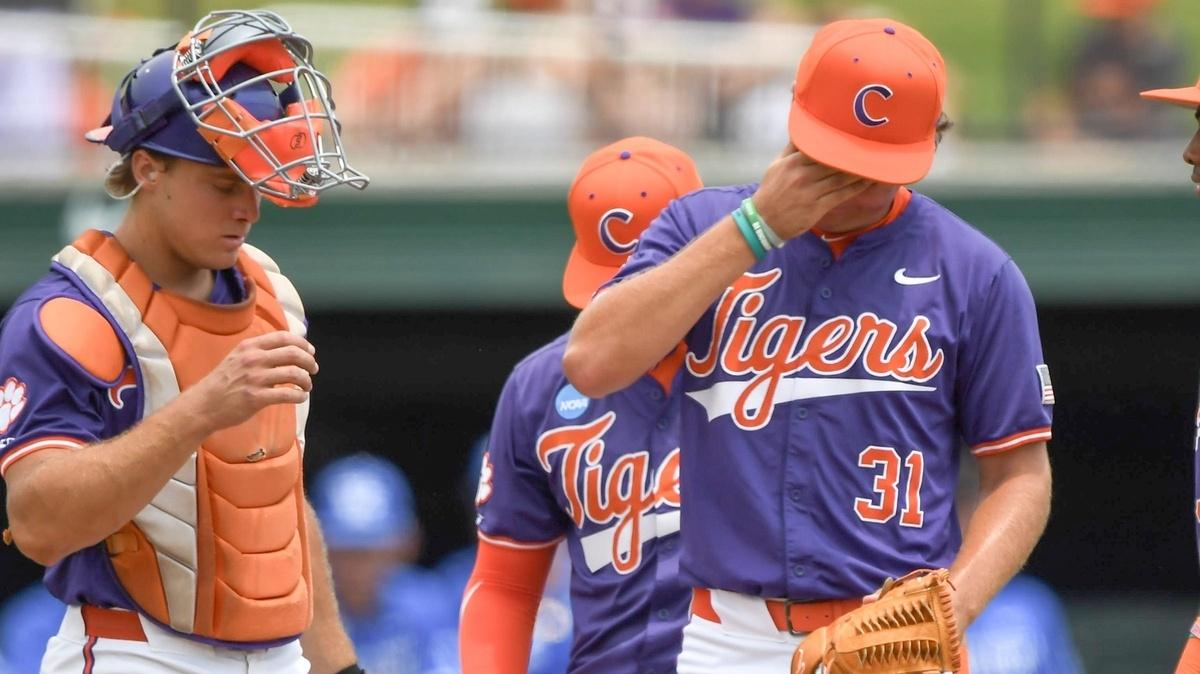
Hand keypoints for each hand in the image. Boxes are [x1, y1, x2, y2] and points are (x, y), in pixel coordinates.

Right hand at [181, 330, 317, 431]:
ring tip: (307, 385)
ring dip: (306, 380)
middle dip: (309, 361)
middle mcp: (253, 359)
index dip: (302, 343)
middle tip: (314, 369)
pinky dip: (300, 396)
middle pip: (293, 354)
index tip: (311, 351)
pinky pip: (288, 395)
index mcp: (250, 346)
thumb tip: (287, 350)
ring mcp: (255, 378)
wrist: (203, 404)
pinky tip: (301, 397)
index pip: (284, 337)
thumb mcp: (237, 357)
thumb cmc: (223, 382)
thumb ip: (259, 352)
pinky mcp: (257, 398)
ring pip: (294, 374)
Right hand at [751, 145, 873, 240]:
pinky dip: (856, 187)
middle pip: (833, 161)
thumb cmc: (771, 191)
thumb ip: (792, 149)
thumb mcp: (776, 165)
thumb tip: (805, 130)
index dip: (837, 141)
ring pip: (841, 177)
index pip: (819, 147)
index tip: (853, 133)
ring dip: (859, 170)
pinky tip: (868, 180)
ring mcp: (811, 192)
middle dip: (852, 154)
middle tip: (871, 145)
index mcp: (792, 162)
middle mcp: (802, 175)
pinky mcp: (817, 207)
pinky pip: (842, 194)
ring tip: (875, 161)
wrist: (763, 221)